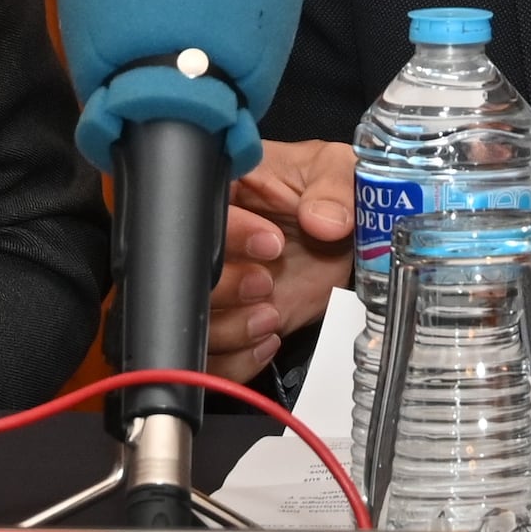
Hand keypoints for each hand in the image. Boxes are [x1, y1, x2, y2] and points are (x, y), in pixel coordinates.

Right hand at [210, 138, 357, 380]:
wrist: (347, 238)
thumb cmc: (330, 193)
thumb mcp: (338, 171)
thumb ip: (333, 188)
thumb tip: (323, 218)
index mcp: (227, 192)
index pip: (200, 212)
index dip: (231, 235)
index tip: (272, 242)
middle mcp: (212, 243)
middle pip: (183, 276)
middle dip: (226, 288)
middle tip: (267, 282)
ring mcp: (221, 287)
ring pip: (192, 322)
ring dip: (230, 330)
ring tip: (271, 315)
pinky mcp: (234, 324)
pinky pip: (214, 358)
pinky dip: (238, 360)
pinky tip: (269, 339)